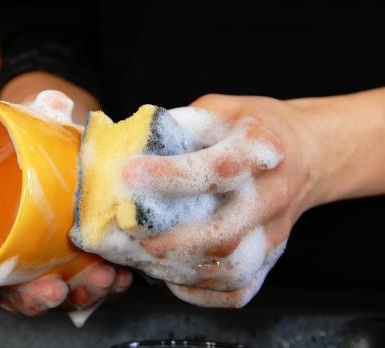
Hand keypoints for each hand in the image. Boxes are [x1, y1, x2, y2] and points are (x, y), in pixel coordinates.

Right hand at [0, 75, 132, 314]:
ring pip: (56, 290)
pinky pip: (89, 282)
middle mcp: (13, 252)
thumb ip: (37, 113)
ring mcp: (45, 259)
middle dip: (34, 296)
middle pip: (13, 291)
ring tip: (103, 278)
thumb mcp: (29, 122)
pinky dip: (106, 284)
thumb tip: (54, 103)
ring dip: (78, 293)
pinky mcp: (77, 259)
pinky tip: (123, 275)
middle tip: (55, 288)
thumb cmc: (30, 141)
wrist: (59, 145)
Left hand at [121, 94, 321, 307]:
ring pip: (231, 269)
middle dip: (170, 241)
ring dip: (181, 271)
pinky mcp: (272, 254)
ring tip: (144, 260)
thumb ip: (181, 126)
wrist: (308, 152)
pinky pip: (241, 288)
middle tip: (130, 235)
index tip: (128, 175)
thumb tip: (130, 150)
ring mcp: (274, 231)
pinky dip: (203, 293)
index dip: (169, 175)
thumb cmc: (254, 127)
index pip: (217, 169)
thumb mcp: (220, 109)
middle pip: (224, 233)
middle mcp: (271, 195)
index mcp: (259, 149)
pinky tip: (174, 280)